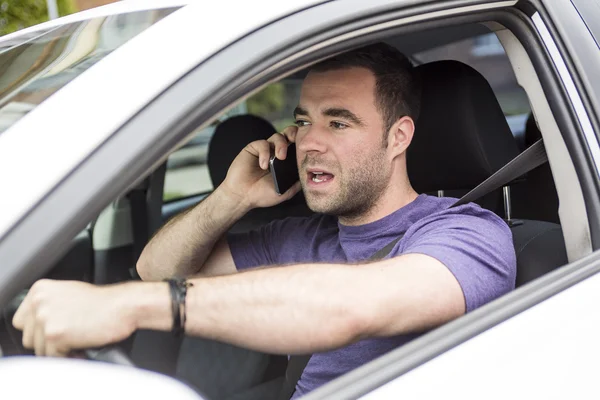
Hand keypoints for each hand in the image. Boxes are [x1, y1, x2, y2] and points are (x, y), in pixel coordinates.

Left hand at [12, 279, 135, 356]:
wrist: (124, 305)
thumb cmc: (104, 302)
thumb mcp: (69, 293)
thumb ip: (49, 305)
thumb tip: (38, 324)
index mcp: (40, 290)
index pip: (22, 321)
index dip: (40, 330)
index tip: (56, 329)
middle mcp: (39, 301)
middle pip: (29, 338)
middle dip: (49, 341)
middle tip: (71, 334)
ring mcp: (45, 317)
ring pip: (40, 349)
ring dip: (59, 349)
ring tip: (78, 339)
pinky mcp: (55, 334)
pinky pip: (53, 357)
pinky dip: (69, 355)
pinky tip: (82, 345)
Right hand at [220, 125, 301, 208]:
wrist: (242, 196)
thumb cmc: (262, 195)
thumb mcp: (286, 191)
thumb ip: (297, 183)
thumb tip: (310, 175)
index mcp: (286, 161)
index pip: (296, 145)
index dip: (302, 143)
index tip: (307, 147)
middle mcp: (276, 152)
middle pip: (288, 134)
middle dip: (294, 134)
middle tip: (295, 142)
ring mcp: (265, 149)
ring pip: (277, 136)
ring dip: (281, 145)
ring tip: (280, 157)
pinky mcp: (253, 148)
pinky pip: (262, 144)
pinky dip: (265, 153)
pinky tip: (263, 165)